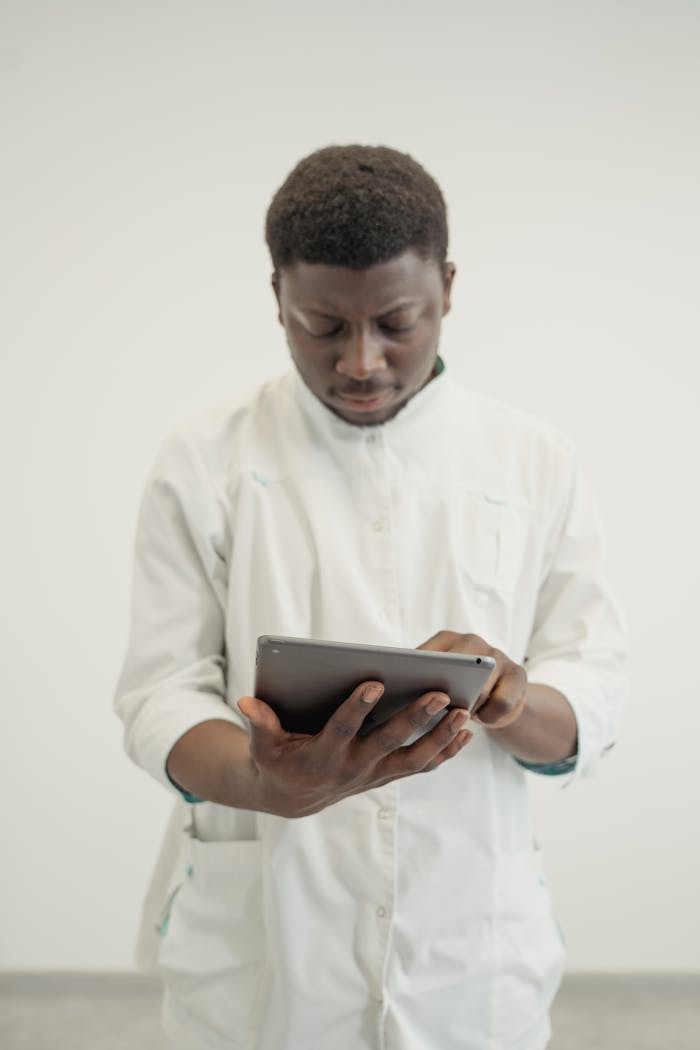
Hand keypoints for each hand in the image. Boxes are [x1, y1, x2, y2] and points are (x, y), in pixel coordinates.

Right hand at [237, 681, 472, 817]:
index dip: (356, 707)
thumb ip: (260, 724)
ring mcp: (374, 775)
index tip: (372, 681)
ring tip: (463, 712)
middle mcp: (353, 768)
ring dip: (441, 737)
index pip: (342, 728)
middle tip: (439, 694)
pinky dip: (445, 751)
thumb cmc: (277, 761)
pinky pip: (422, 766)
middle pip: (389, 742)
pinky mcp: (388, 775)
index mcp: (323, 756)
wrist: (292, 797)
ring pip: (414, 759)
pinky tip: (465, 732)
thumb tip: (247, 703)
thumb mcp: (262, 745)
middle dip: (415, 718)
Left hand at [417, 630, 526, 729]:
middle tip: (438, 711)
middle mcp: (471, 642)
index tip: (408, 694)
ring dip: (467, 710)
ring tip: (460, 716)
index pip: (426, 655)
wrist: (499, 700)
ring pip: (479, 689)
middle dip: (446, 695)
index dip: (418, 675)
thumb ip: (416, 681)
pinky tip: (482, 718)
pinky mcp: (518, 673)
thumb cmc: (457, 694)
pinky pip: (502, 702)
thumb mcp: (435, 684)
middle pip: (455, 669)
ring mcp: (497, 655)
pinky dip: (489, 716)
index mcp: (445, 640)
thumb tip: (392, 690)